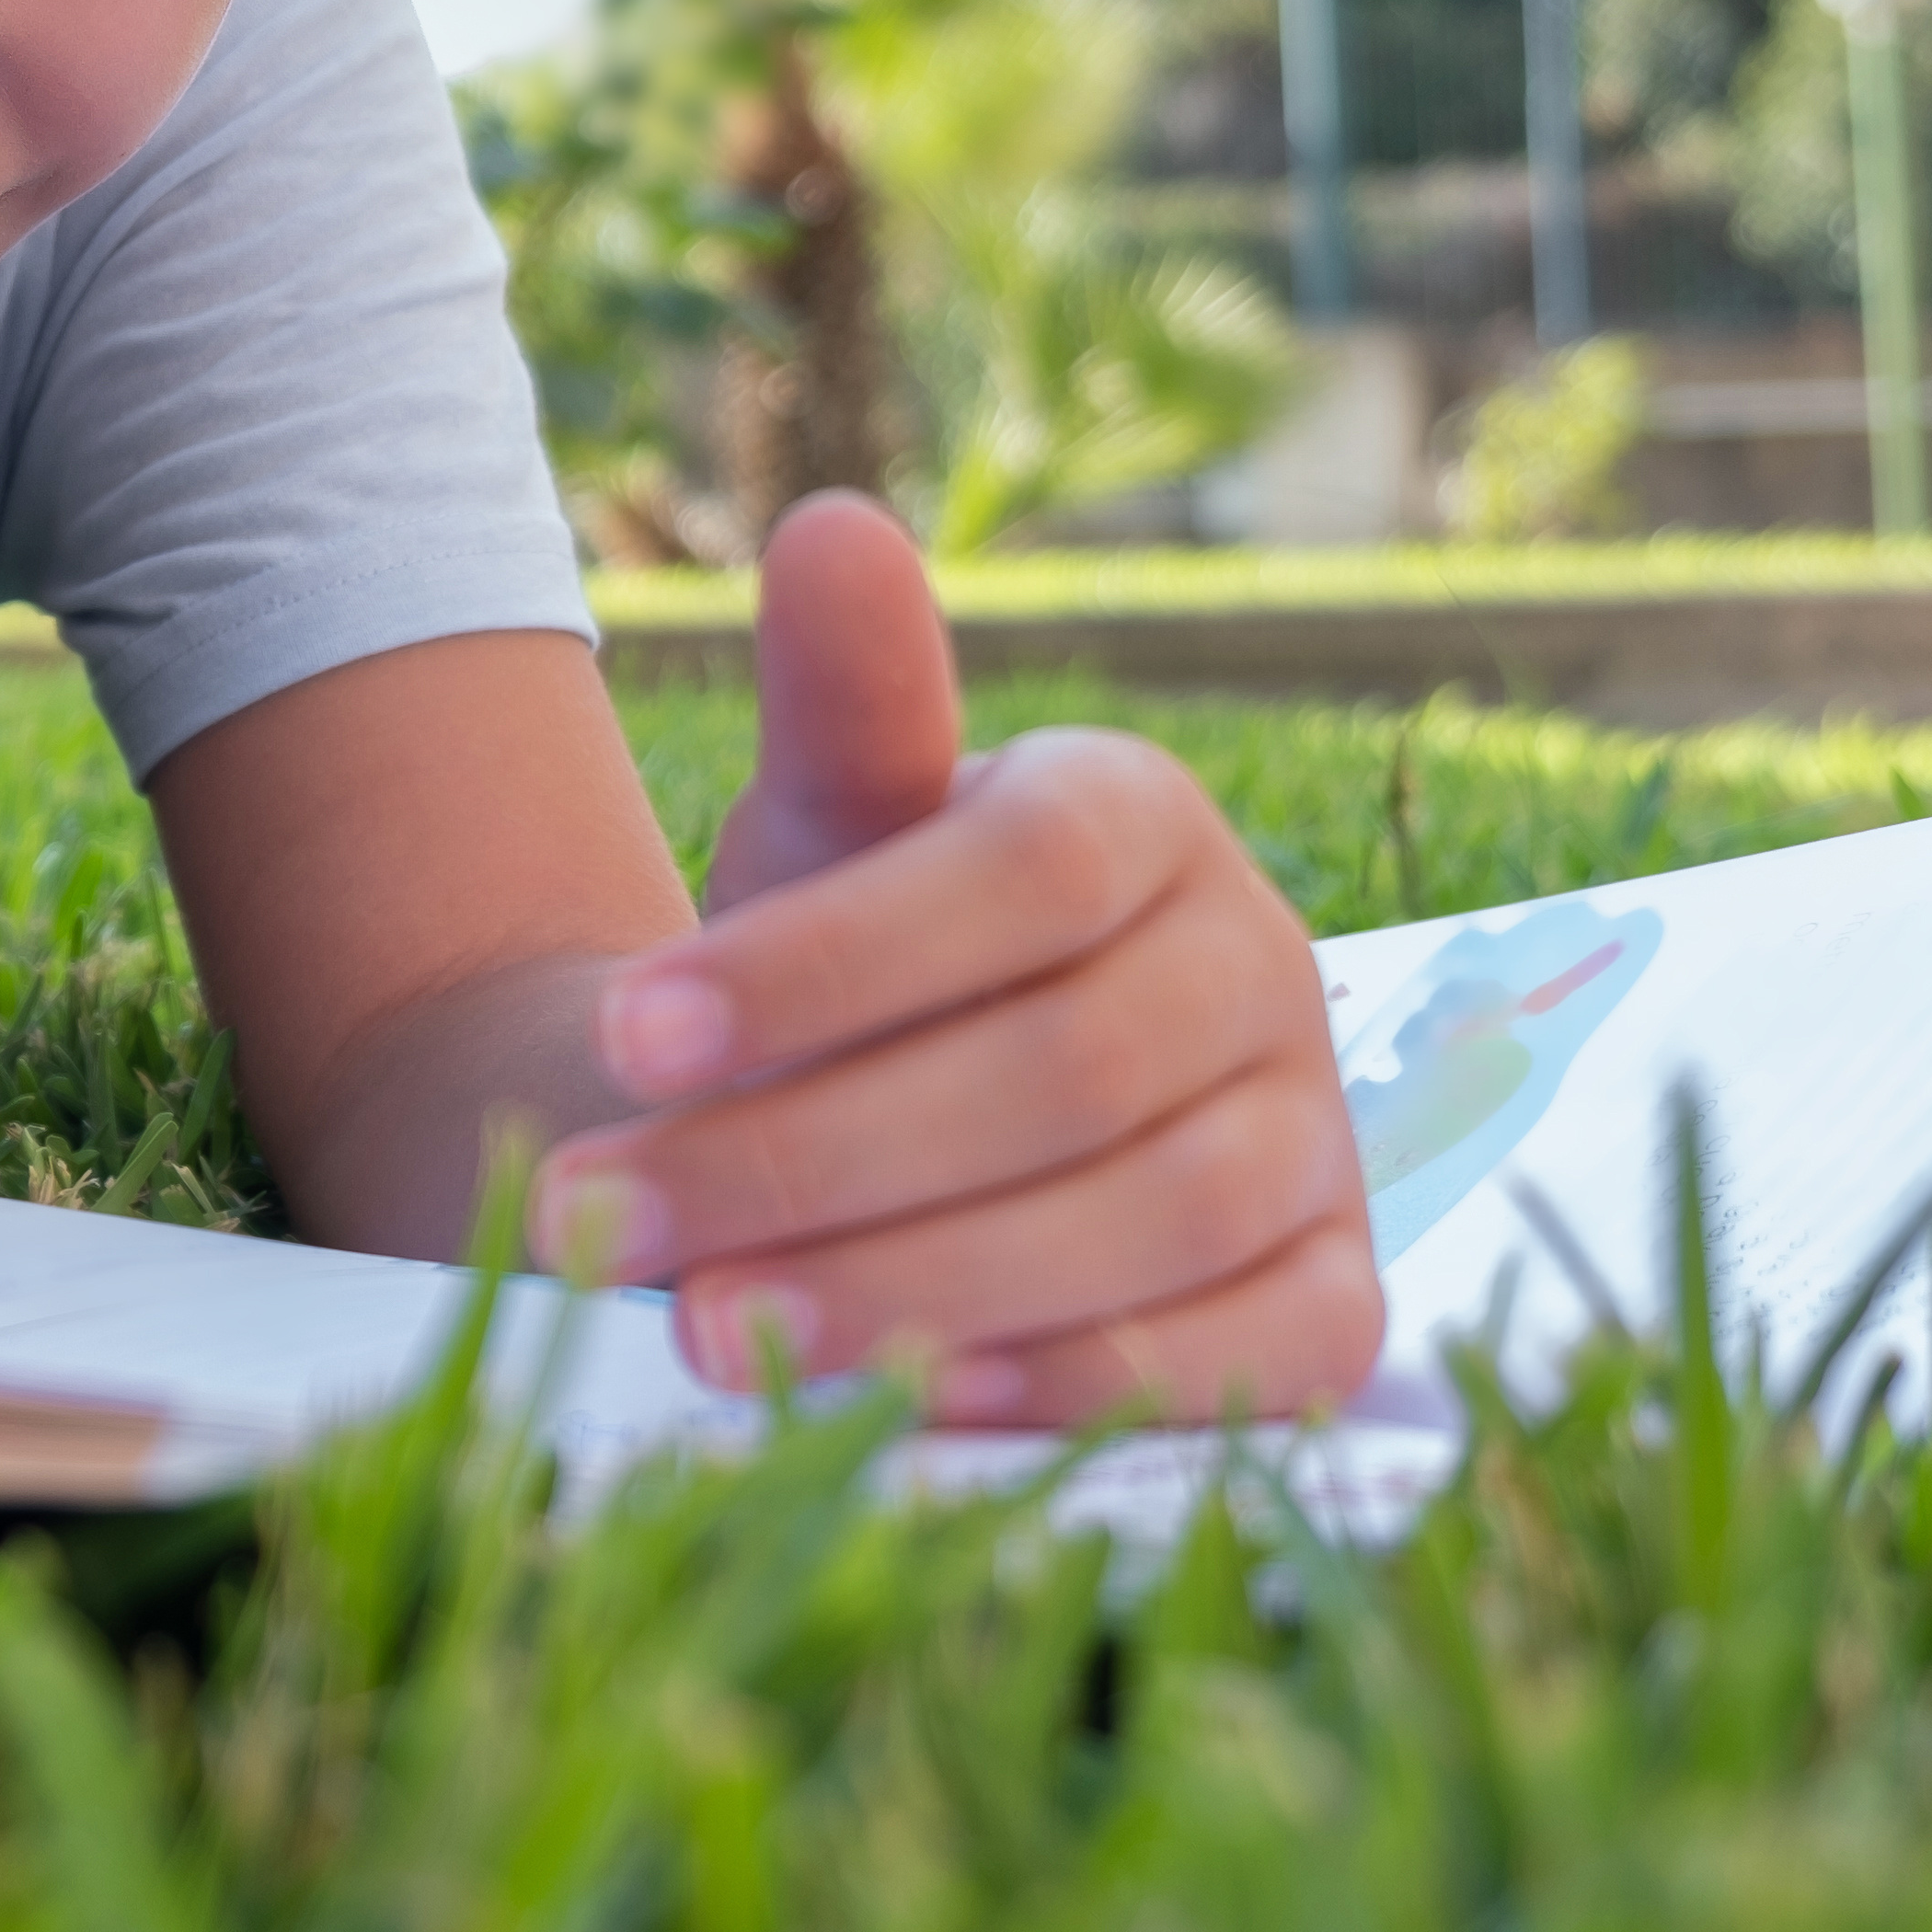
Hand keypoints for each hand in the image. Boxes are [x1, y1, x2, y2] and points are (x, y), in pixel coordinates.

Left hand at [536, 494, 1377, 1426]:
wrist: (911, 1115)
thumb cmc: (864, 957)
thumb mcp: (832, 830)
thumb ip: (844, 705)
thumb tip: (831, 527)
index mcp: (1146, 817)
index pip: (1015, 879)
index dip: (820, 963)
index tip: (619, 1031)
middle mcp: (1263, 965)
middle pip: (1058, 1071)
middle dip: (808, 1156)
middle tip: (599, 1220)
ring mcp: (1319, 1138)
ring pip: (1144, 1219)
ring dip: (909, 1285)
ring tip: (700, 1325)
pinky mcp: (1332, 1296)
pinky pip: (1246, 1360)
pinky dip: (1076, 1381)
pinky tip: (901, 1403)